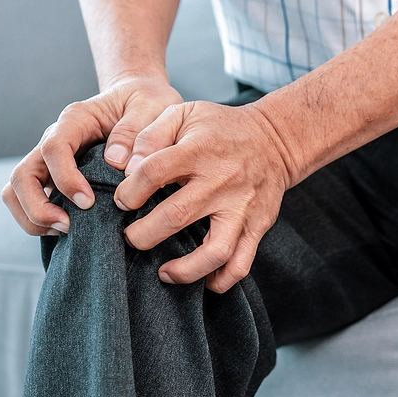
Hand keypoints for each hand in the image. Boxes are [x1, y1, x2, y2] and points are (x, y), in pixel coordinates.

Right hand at [1, 76, 182, 234]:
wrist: (142, 103)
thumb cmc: (146, 105)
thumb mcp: (151, 107)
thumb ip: (135, 130)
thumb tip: (115, 162)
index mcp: (76, 119)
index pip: (54, 148)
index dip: (65, 178)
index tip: (88, 202)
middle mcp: (55, 139)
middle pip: (22, 174)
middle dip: (38, 206)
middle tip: (69, 226)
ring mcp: (51, 161)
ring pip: (16, 190)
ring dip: (33, 217)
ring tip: (66, 232)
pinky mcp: (55, 178)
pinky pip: (30, 200)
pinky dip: (40, 221)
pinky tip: (70, 231)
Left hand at [114, 100, 292, 292]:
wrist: (275, 141)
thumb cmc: (221, 130)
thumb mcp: (184, 113)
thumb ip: (149, 135)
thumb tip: (125, 167)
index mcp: (199, 150)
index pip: (153, 173)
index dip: (129, 192)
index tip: (122, 202)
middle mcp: (222, 182)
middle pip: (176, 216)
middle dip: (143, 234)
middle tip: (131, 237)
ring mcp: (241, 208)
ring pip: (214, 251)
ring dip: (184, 269)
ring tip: (164, 273)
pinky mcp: (257, 227)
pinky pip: (240, 264)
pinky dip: (221, 280)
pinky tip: (202, 281)